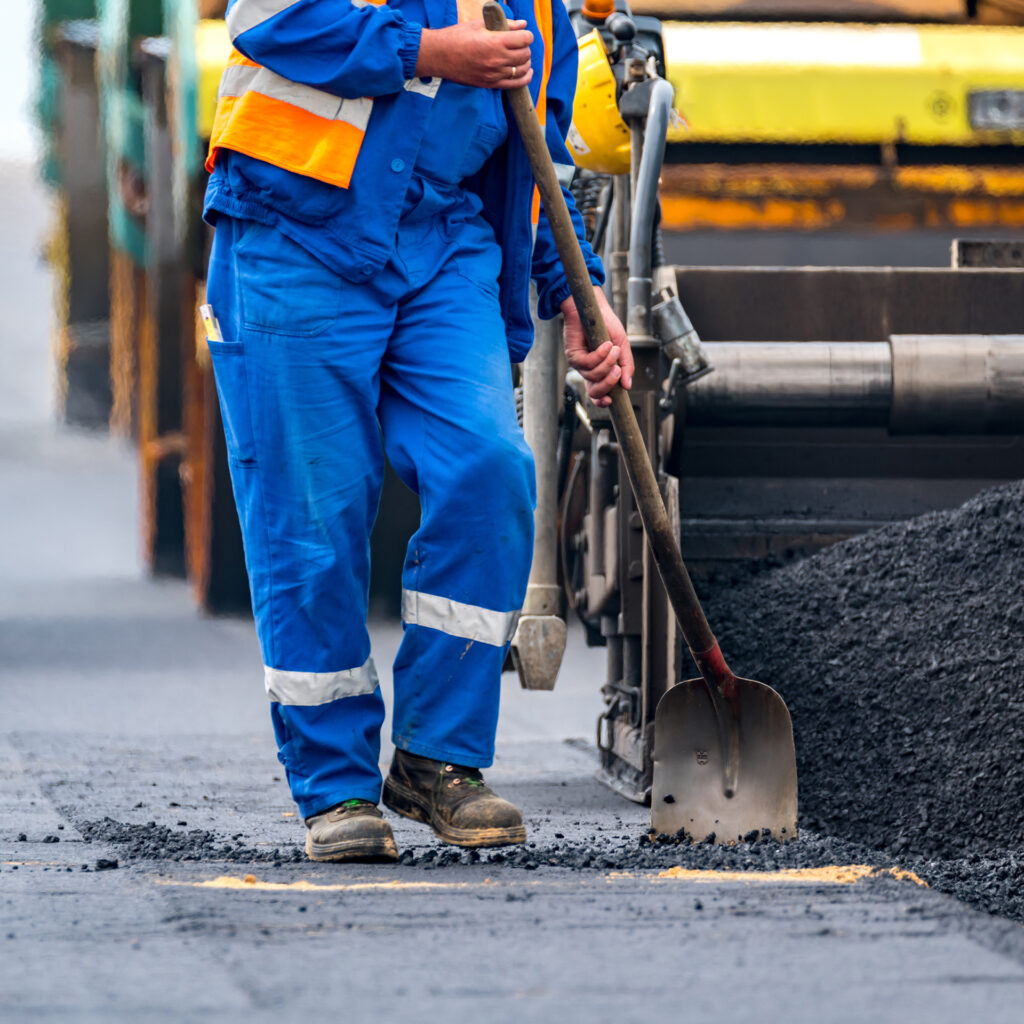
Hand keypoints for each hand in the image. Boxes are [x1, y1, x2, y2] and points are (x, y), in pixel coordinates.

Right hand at [415, 19, 532, 88]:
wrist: (439, 56)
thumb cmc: (457, 37)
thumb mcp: (479, 25)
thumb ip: (503, 25)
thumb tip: (522, 24)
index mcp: (495, 42)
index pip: (524, 39)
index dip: (527, 35)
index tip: (524, 34)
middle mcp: (497, 60)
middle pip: (525, 55)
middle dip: (526, 48)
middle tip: (520, 44)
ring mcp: (494, 74)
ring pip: (521, 70)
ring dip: (525, 62)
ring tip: (522, 57)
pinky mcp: (490, 84)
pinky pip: (515, 85)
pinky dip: (524, 78)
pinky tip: (527, 72)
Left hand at [561, 289, 632, 407]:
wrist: (595, 308)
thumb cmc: (606, 325)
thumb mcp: (622, 346)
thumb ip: (626, 366)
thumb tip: (628, 386)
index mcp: (599, 371)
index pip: (598, 394)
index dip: (602, 401)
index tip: (612, 401)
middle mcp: (588, 370)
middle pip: (594, 391)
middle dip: (608, 383)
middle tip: (618, 370)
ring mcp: (579, 364)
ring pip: (592, 376)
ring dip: (607, 364)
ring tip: (613, 348)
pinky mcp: (573, 354)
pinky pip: (587, 363)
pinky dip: (599, 356)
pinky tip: (605, 345)